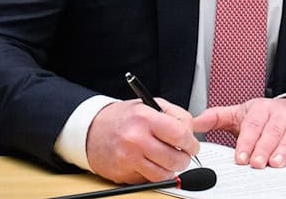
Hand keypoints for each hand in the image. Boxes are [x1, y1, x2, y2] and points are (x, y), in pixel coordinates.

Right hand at [85, 98, 200, 183]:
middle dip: (184, 158)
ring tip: (169, 160)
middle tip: (183, 154)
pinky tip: (152, 164)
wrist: (91, 131)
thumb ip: (176, 115)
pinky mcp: (124, 174)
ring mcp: (129, 158)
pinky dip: (156, 174)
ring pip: (165, 174)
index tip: (192, 145)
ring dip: (172, 169)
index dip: (191, 142)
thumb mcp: (150, 105)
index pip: (180, 134)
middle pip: (175, 158)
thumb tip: (194, 130)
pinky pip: (150, 180)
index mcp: (145, 118)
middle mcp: (136, 139)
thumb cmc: (123, 118)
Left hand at [192, 97, 285, 168]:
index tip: (241, 157)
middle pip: (272, 131)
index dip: (247, 141)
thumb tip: (194, 122)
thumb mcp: (241, 113)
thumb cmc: (267, 116)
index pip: (253, 125)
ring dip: (284, 150)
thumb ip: (217, 118)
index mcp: (261, 109)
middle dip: (264, 148)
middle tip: (257, 163)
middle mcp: (280, 113)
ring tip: (276, 163)